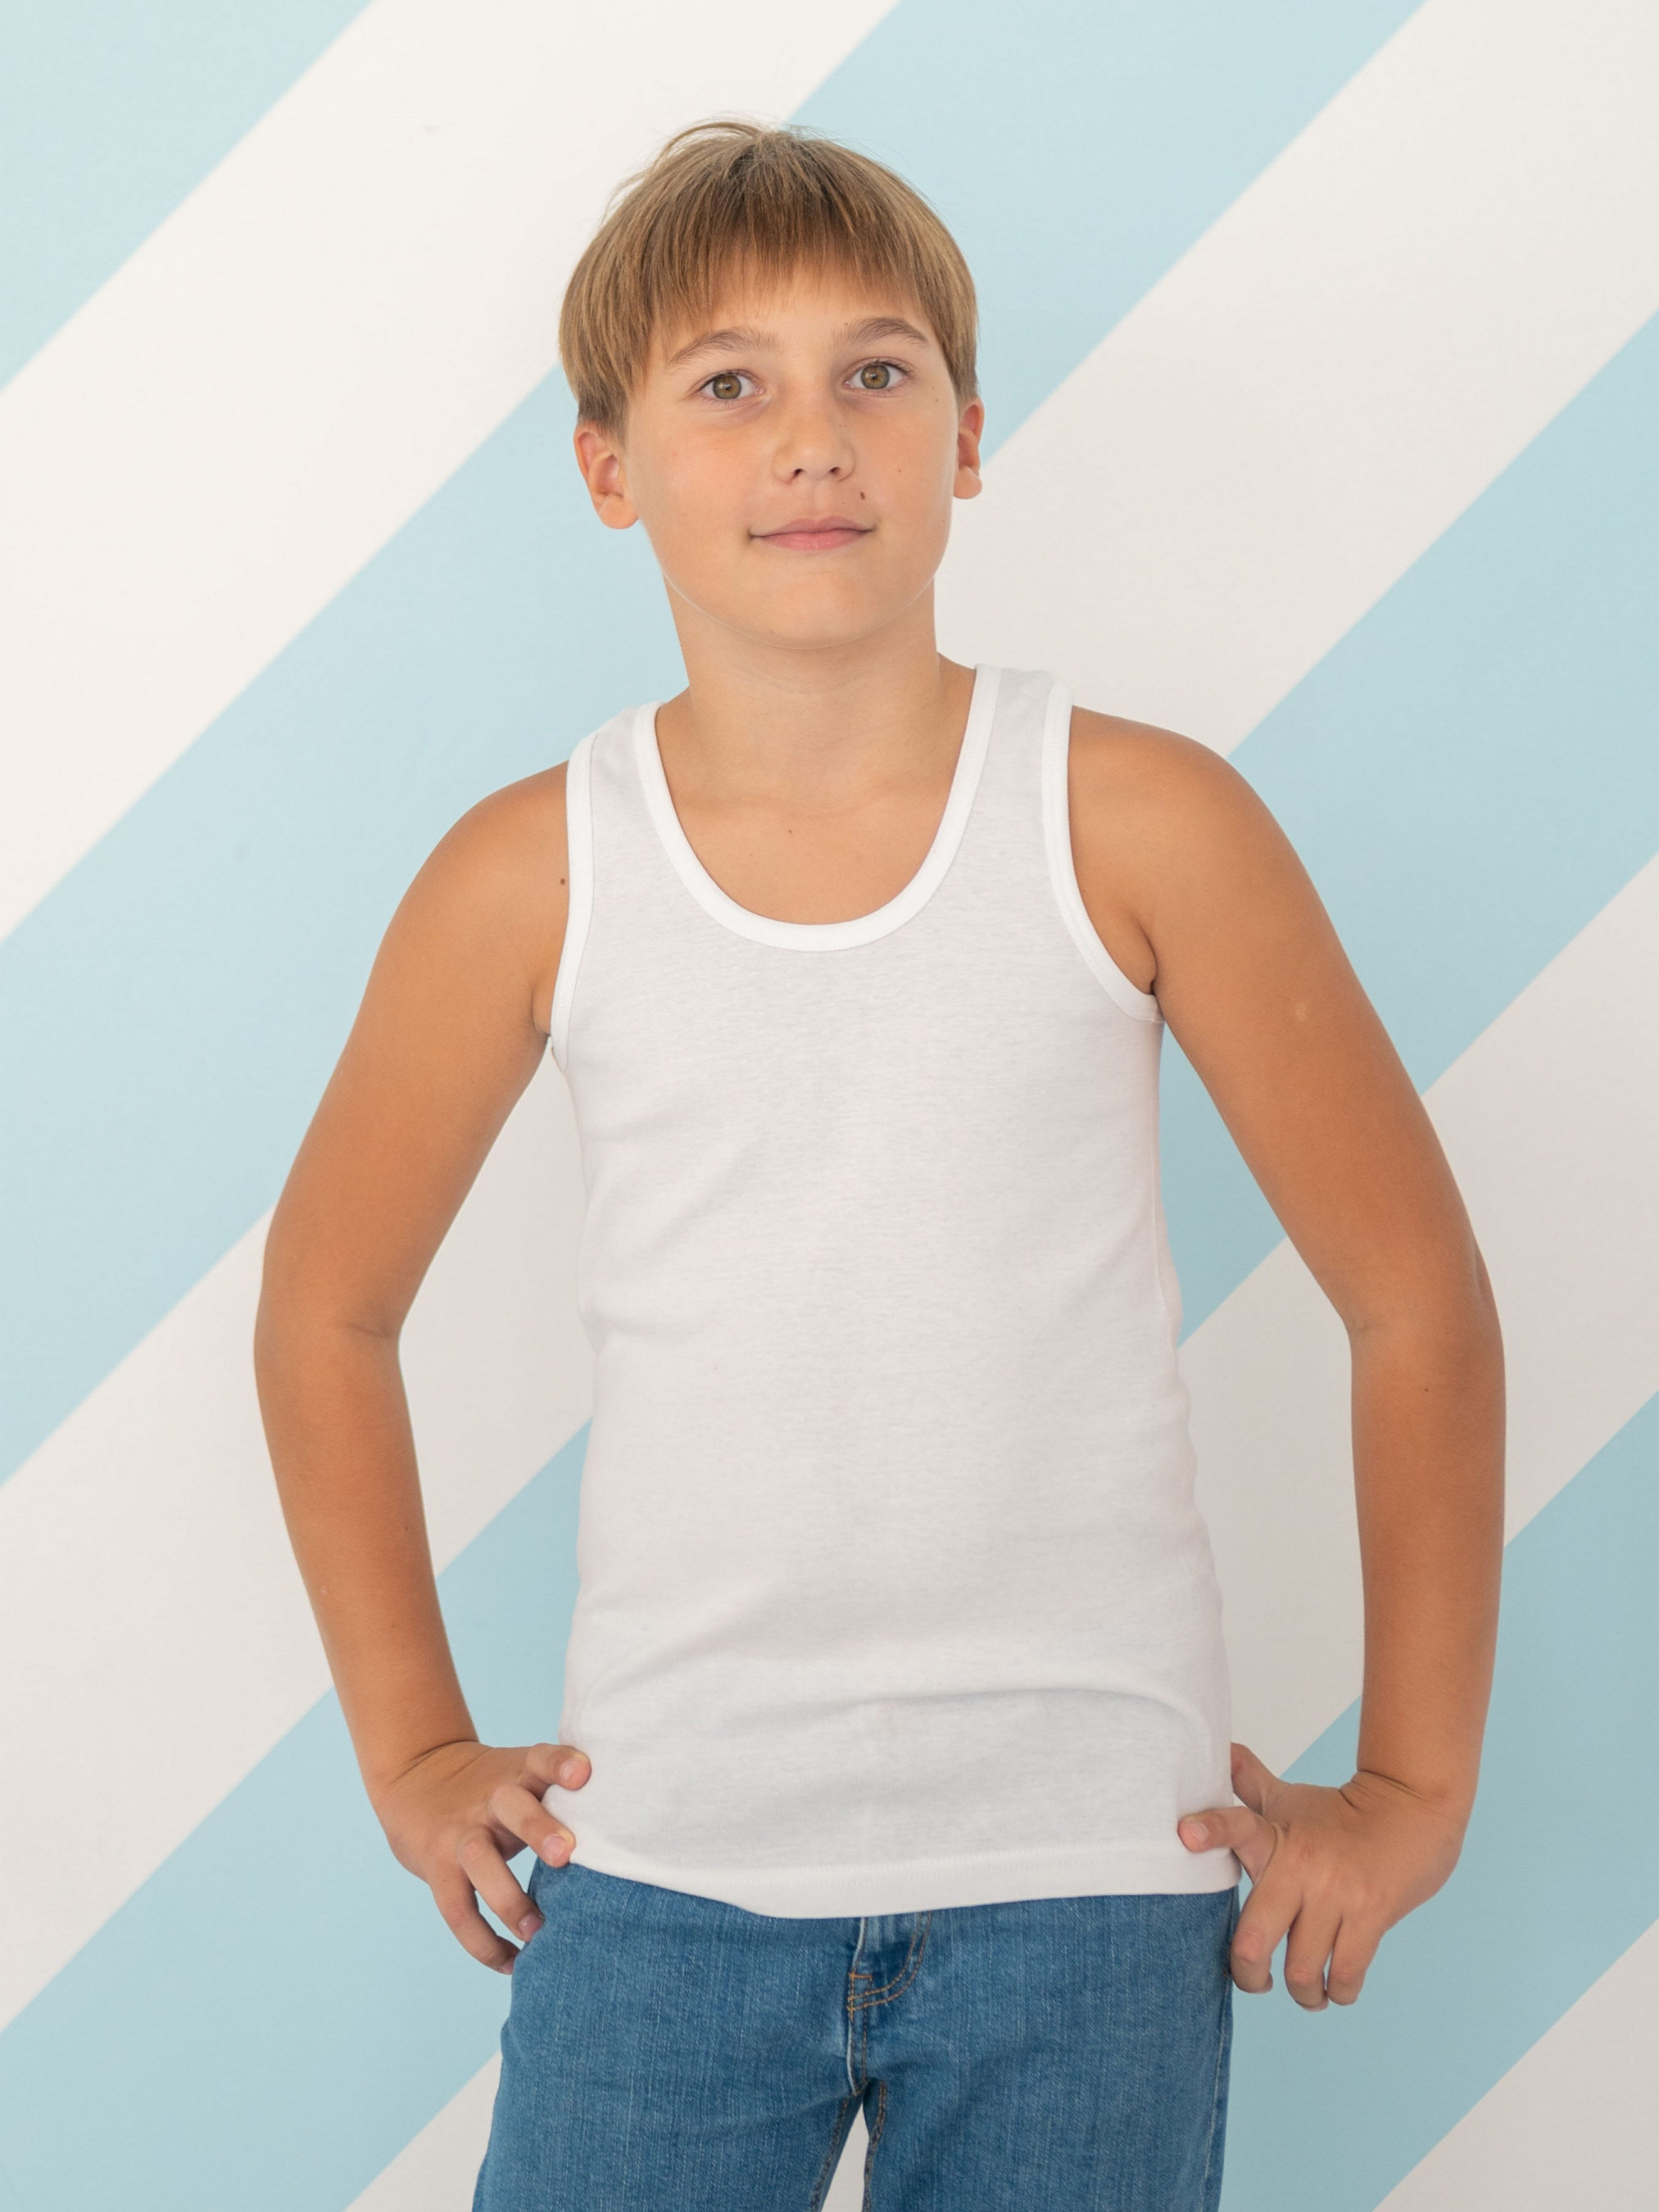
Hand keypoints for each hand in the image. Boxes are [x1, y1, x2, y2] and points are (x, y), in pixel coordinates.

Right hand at [372, 1737, 590, 1973]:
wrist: (417, 1778)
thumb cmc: (492, 1789)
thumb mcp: (519, 1776)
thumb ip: (558, 1796)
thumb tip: (627, 1835)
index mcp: (517, 1773)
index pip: (540, 1757)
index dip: (560, 1762)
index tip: (584, 1773)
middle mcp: (490, 1800)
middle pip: (511, 1805)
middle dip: (538, 1828)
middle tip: (565, 1854)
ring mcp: (461, 1833)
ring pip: (479, 1859)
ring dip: (509, 1898)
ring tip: (537, 1933)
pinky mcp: (438, 1867)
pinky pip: (457, 1909)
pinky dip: (483, 1942)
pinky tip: (512, 1963)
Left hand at [1177, 1742, 1464, 2008]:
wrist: (1411, 1805)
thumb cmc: (1339, 1810)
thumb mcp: (1289, 1797)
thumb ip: (1250, 1783)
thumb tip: (1221, 1751)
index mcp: (1275, 1836)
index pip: (1237, 1825)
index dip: (1211, 1829)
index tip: (1185, 1834)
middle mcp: (1300, 1866)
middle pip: (1256, 1938)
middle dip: (1249, 1975)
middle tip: (1256, 1982)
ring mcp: (1336, 1894)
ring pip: (1302, 1969)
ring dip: (1303, 1994)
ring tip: (1306, 1994)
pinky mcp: (1372, 1915)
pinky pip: (1346, 1973)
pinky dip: (1338, 1992)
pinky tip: (1335, 1990)